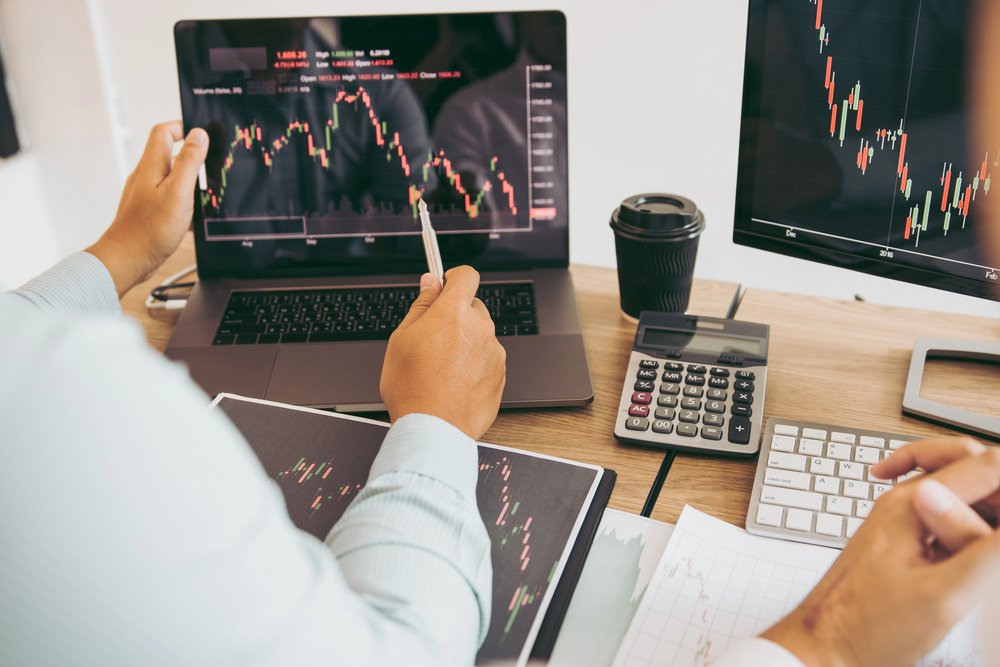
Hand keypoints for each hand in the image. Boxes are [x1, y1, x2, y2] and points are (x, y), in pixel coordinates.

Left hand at [86, 121, 207, 296]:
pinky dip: (184, 203)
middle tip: (211, 167)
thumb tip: (199, 135)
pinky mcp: (148, 210)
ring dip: (190, 184)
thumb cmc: (150, 229)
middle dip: (192, 158)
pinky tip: (193, 219)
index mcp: (152, 165)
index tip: (202, 133)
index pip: (163, 131)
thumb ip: (189, 161)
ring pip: (172, 178)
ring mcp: (145, 193)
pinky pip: (170, 198)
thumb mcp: (178, 192)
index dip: (182, 126)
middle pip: (169, 154)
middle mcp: (146, 176)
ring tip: (204, 197)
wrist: (128, 259)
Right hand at [380, 267, 505, 439]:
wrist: (434, 428)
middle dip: (456, 315)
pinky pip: (488, 359)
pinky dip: (474, 364)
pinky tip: (455, 381)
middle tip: (433, 338)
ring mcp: (494, 352)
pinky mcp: (500, 374)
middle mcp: (480, 328)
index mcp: (454, 312)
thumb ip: (422, 305)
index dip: (453, 278)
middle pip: (473, 307)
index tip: (444, 286)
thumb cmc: (412, 387)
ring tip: (442, 367)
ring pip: (481, 335)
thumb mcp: (402, 338)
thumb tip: (430, 282)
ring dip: (466, 342)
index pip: (466, 276)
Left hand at [762, 436, 999, 666]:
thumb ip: (991, 551)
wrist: (825, 646)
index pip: (986, 465)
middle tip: (996, 543)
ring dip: (986, 514)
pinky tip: (974, 563)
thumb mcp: (945, 594)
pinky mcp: (902, 541)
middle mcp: (906, 502)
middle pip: (970, 466)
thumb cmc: (868, 627)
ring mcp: (902, 520)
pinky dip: (969, 533)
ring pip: (960, 494)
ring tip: (988, 559)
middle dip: (998, 494)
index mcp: (913, 503)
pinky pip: (946, 519)